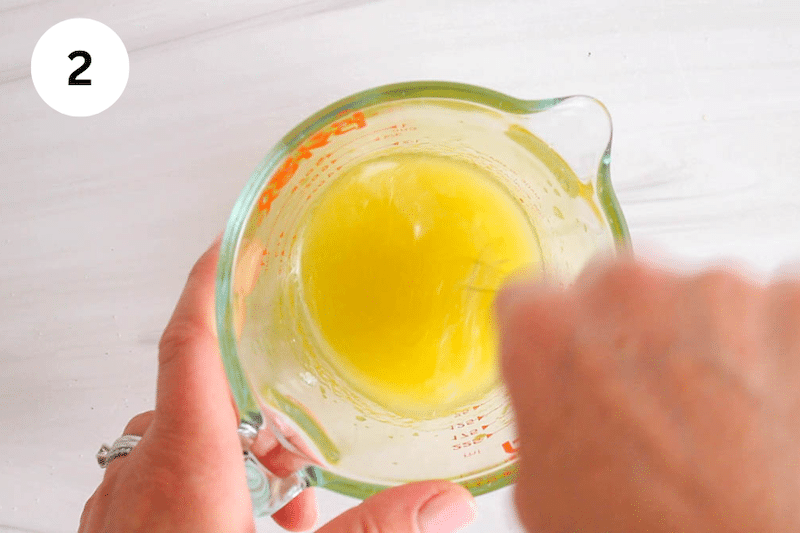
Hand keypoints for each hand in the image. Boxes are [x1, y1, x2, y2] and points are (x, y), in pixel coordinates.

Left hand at [80, 238, 476, 532]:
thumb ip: (373, 531)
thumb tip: (445, 503)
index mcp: (182, 463)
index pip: (189, 344)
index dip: (209, 286)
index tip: (230, 247)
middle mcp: (140, 475)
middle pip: (192, 398)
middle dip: (250, 407)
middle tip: (295, 439)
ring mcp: (122, 508)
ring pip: (178, 447)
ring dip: (232, 457)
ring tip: (284, 498)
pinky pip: (160, 488)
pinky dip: (207, 492)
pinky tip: (251, 525)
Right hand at [496, 257, 799, 531]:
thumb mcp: (543, 489)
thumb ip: (539, 414)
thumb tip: (555, 403)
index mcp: (547, 331)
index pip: (530, 300)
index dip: (554, 338)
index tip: (574, 357)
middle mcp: (627, 291)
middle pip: (620, 287)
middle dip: (632, 331)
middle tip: (656, 402)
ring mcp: (719, 291)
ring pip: (701, 297)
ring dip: (707, 340)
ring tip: (723, 419)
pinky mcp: (794, 302)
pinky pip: (774, 310)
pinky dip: (774, 348)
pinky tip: (770, 407)